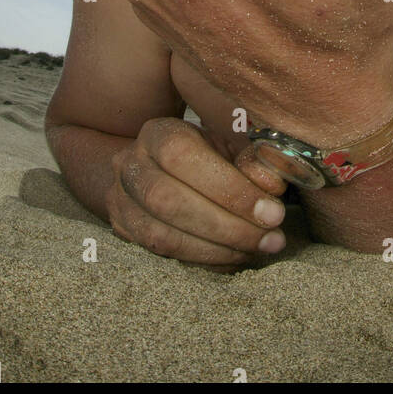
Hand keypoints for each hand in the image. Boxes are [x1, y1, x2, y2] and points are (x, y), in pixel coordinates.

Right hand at [106, 117, 289, 268]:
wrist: (157, 169)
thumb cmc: (205, 155)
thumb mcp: (230, 147)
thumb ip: (252, 162)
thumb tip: (272, 185)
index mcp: (158, 133)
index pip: (182, 155)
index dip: (227, 187)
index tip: (270, 211)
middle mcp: (131, 164)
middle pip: (168, 200)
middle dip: (226, 225)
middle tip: (270, 237)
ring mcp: (120, 200)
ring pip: (161, 235)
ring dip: (217, 249)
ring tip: (258, 249)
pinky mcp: (123, 231)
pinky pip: (161, 255)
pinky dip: (204, 260)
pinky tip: (234, 258)